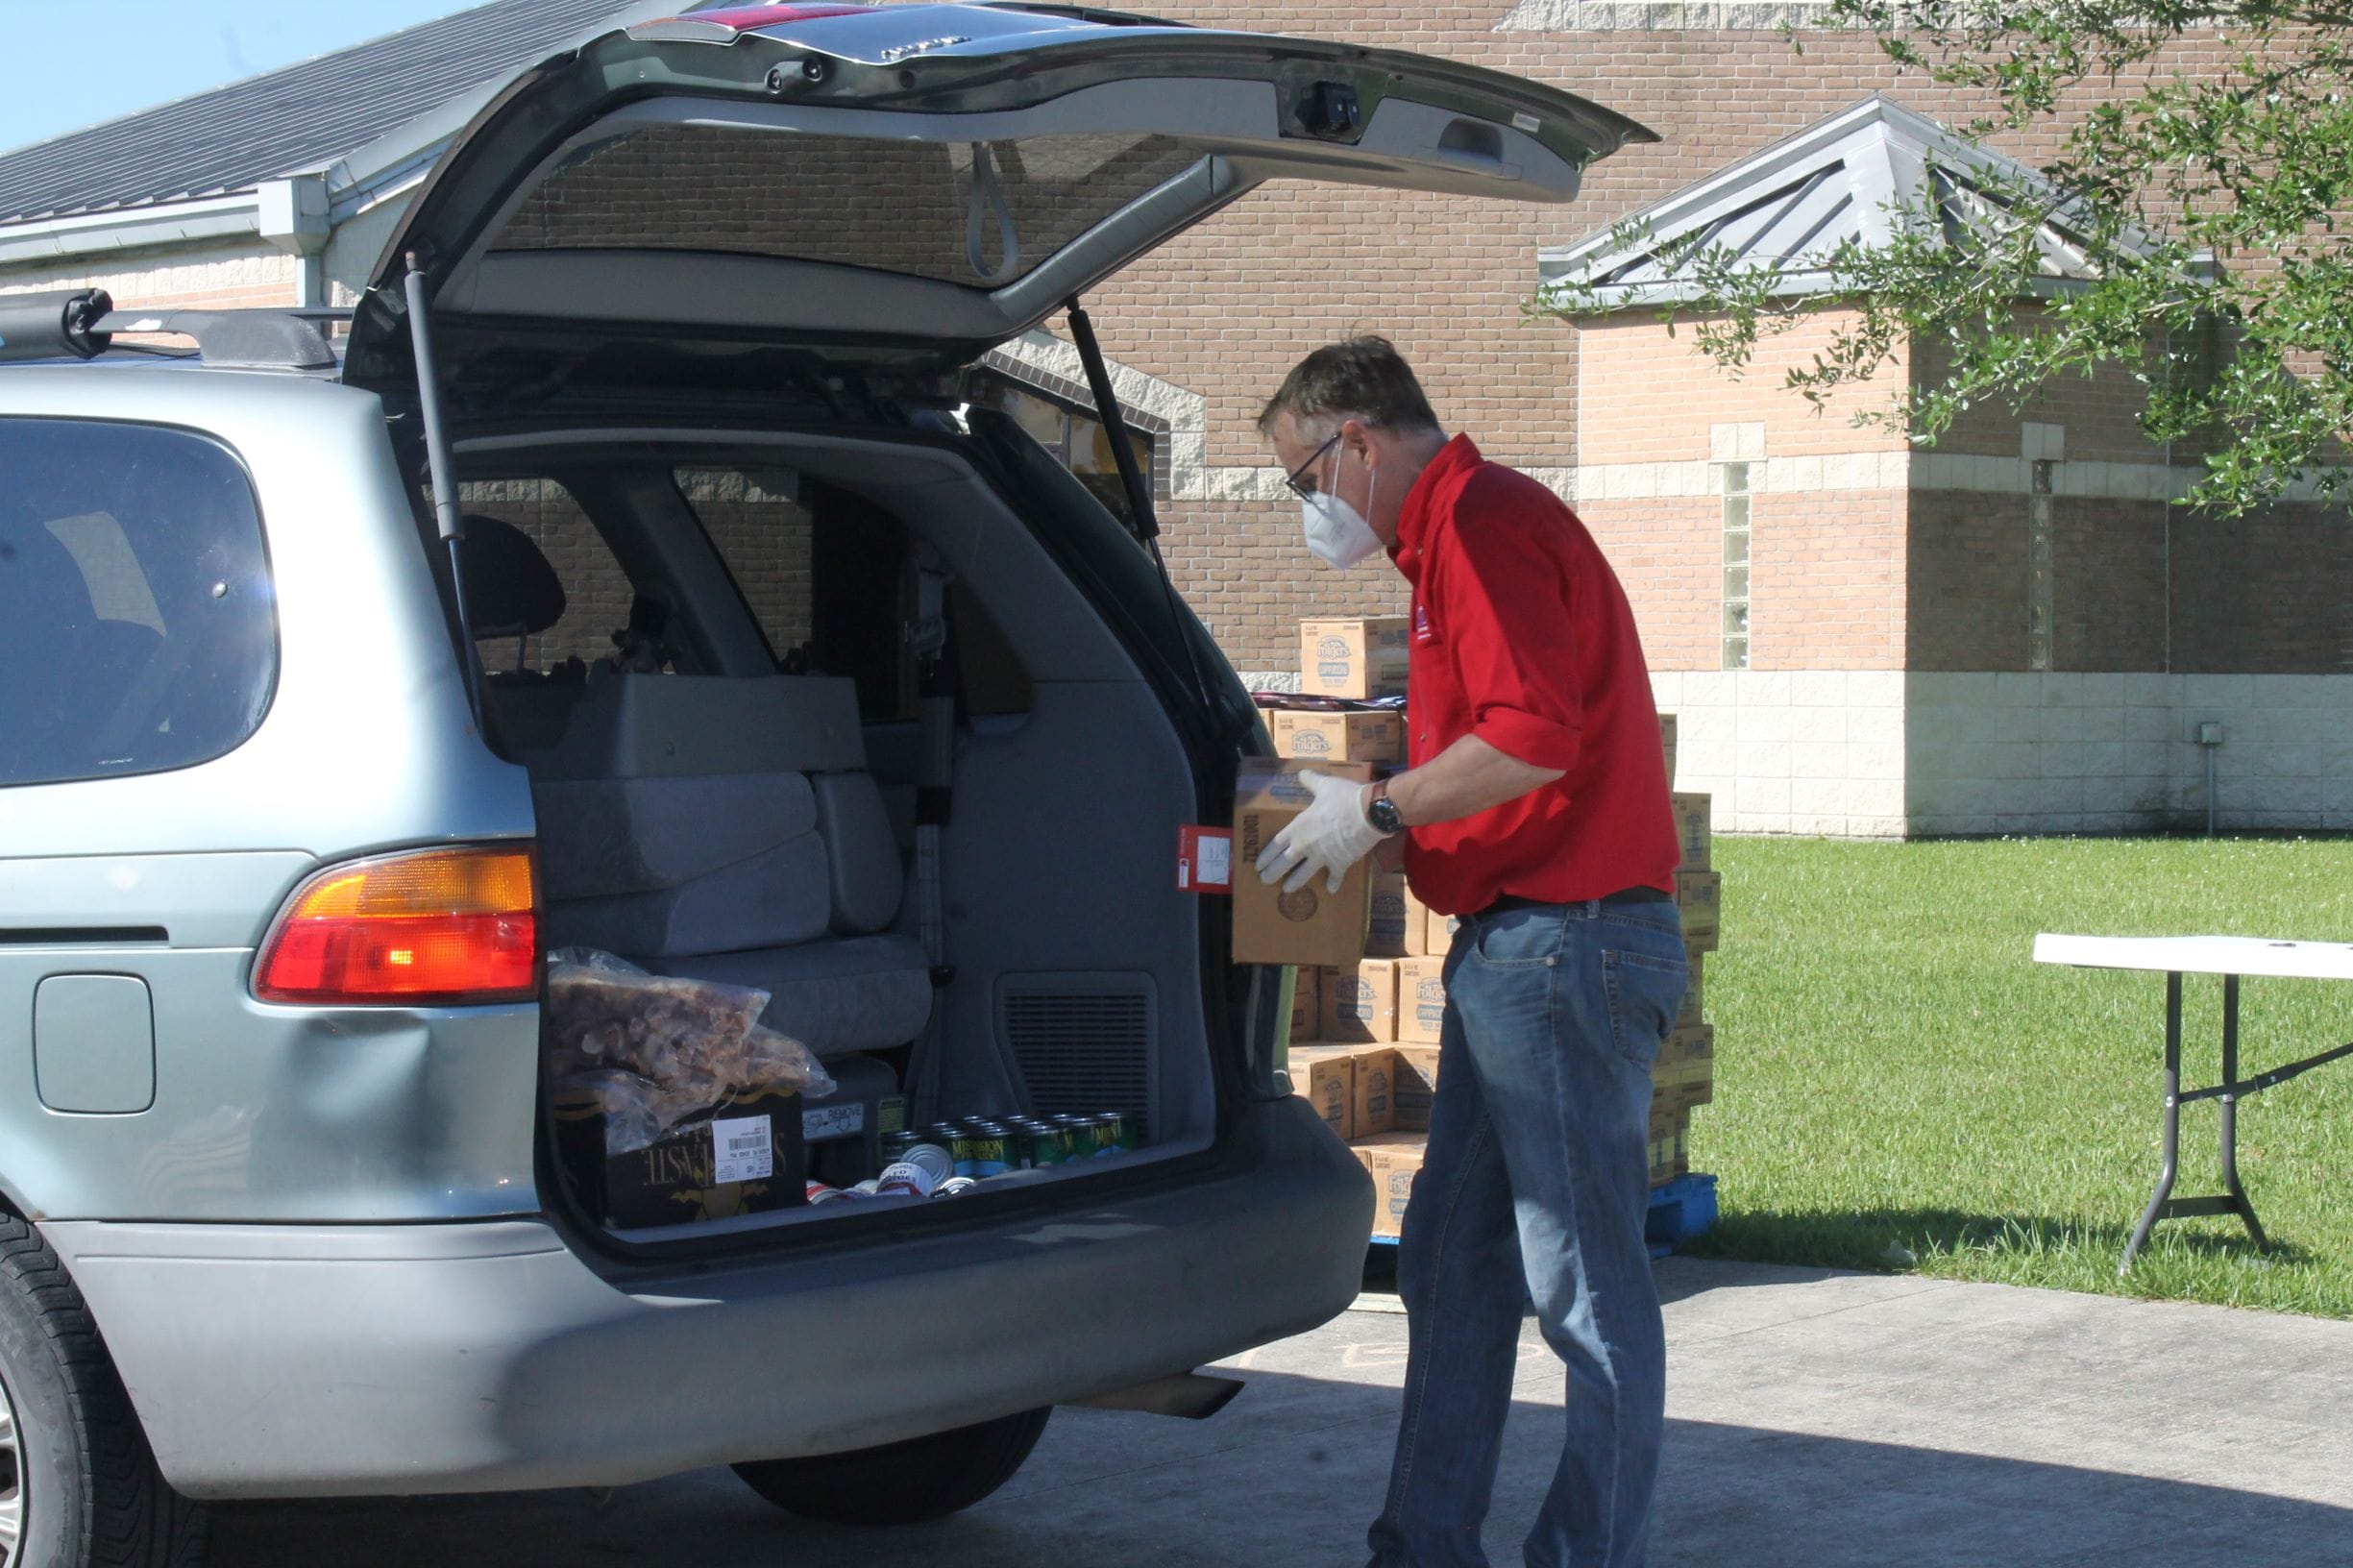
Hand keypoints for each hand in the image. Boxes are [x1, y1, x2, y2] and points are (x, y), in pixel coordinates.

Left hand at [1254, 770, 1386, 894]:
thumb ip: (1311, 781)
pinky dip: (1333, 883)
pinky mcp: (1340, 863)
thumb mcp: (1324, 785)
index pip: (1276, 844)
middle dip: (1273, 873)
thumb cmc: (1344, 798)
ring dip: (1295, 883)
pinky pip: (1335, 876)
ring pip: (1304, 874)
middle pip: (1284, 863)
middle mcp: (1306, 845)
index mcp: (1299, 827)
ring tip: (1287, 890)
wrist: (1369, 813)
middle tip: (1265, 881)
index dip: (1266, 855)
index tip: (1258, 865)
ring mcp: (1322, 857)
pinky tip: (1331, 889)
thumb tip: (1300, 773)